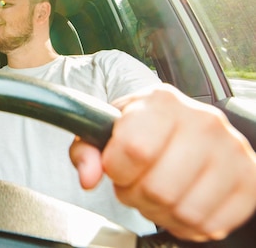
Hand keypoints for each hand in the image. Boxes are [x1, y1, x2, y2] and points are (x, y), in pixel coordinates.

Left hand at [70, 83, 255, 240]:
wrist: (183, 128)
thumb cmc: (142, 128)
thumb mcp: (105, 130)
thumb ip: (86, 150)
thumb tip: (89, 177)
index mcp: (162, 101)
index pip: (135, 148)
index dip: (117, 169)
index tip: (117, 166)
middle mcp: (203, 121)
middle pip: (159, 188)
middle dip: (136, 195)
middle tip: (136, 183)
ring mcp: (232, 151)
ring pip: (184, 211)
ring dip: (160, 212)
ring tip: (158, 191)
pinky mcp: (249, 180)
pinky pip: (210, 224)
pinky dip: (186, 224)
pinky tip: (180, 201)